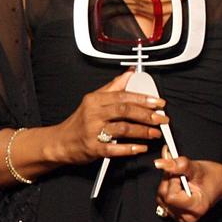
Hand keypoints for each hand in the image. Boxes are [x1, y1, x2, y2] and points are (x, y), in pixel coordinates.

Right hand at [49, 71, 167, 163]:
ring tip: (155, 133)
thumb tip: (131, 72)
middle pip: (125, 111)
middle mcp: (94, 114)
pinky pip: (114, 149)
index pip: (123, 96)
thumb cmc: (79, 121)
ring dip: (142, 131)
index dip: (144, 99)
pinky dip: (129, 149)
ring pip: (122, 129)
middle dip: (147, 115)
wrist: (59, 142)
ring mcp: (92, 132)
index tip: (159, 102)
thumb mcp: (94, 99)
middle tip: (162, 119)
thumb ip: (114, 86)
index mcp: (95, 100)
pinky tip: (141, 147)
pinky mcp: (92, 148)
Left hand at [154, 149, 221, 221]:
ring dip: (167, 185)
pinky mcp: (177, 216)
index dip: (173, 181)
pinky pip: (163, 202)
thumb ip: (178, 165)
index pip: (171, 196)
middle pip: (164, 198)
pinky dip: (167, 191)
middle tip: (181, 175)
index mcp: (196, 207)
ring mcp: (182, 218)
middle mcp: (188, 217)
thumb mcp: (197, 167)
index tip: (182, 175)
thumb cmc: (213, 176)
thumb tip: (160, 163)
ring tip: (181, 181)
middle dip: (169, 181)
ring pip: (161, 199)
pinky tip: (177, 187)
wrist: (221, 182)